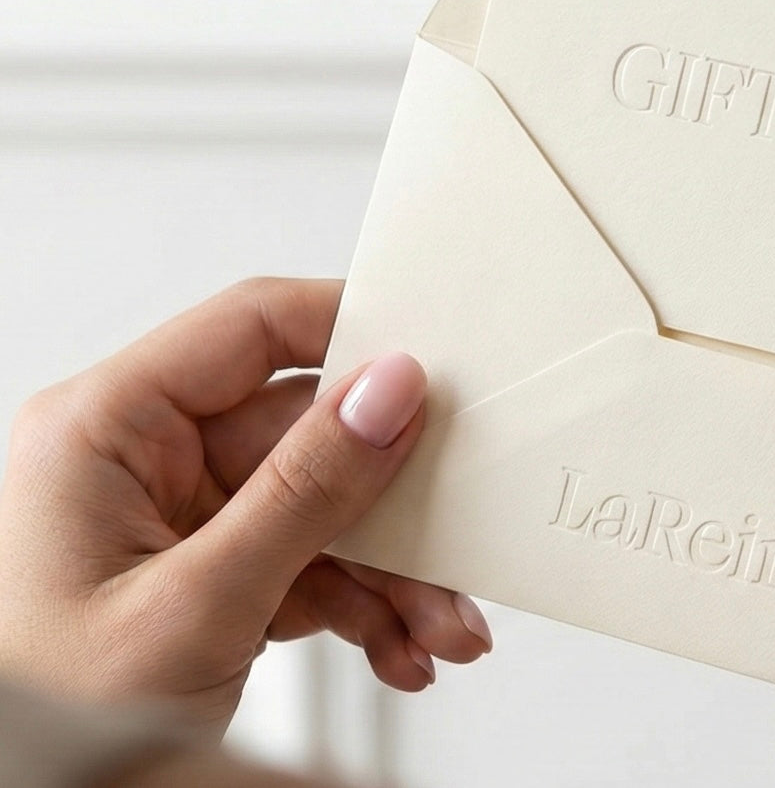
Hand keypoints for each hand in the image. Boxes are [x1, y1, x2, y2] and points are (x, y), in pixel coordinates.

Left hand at [0, 278, 491, 734]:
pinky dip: (362, 607)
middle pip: (308, 435)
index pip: (253, 327)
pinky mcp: (205, 572)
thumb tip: (388, 392)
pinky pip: (309, 562)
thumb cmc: (45, 719)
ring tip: (437, 627)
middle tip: (455, 542)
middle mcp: (143, 460)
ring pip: (323, 507)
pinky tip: (398, 646)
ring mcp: (176, 518)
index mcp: (107, 428)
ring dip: (392, 573)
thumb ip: (303, 492)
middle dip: (394, 507)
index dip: (352, 329)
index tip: (438, 362)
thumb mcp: (192, 604)